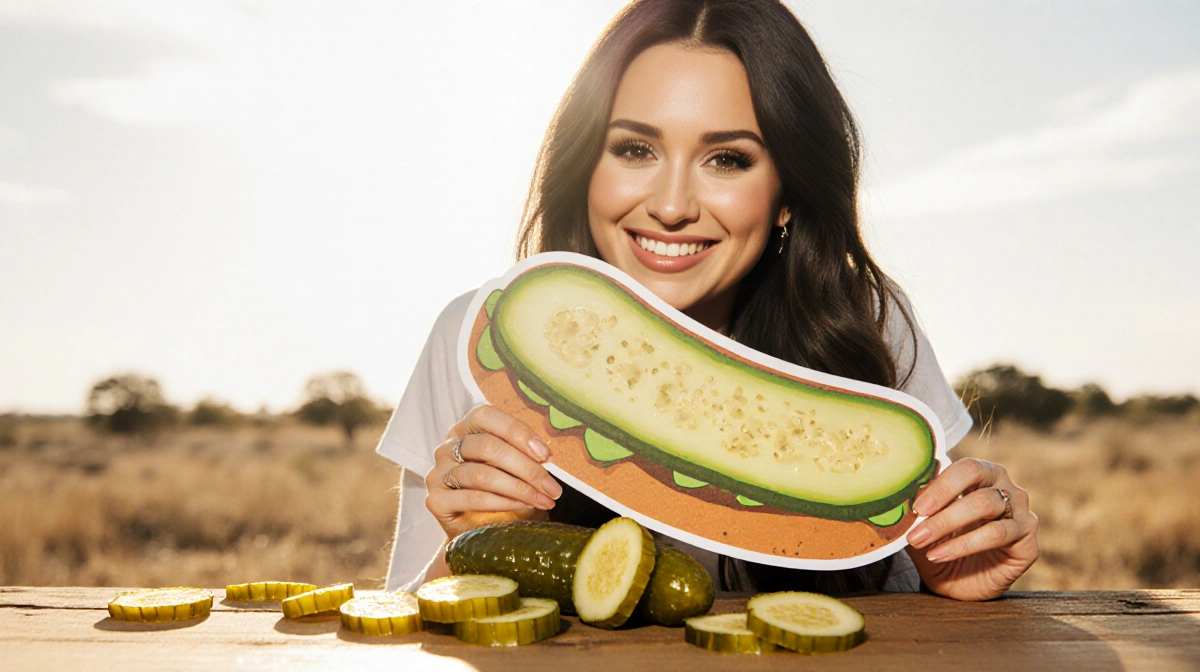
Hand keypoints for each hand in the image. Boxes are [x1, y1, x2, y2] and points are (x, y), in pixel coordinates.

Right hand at [424, 404, 561, 539]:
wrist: (481, 529)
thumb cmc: (502, 491)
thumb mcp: (514, 467)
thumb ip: (526, 454)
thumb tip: (549, 456)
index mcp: (465, 428)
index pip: (486, 416)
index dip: (517, 432)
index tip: (546, 455)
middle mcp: (447, 447)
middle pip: (487, 446)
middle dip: (526, 467)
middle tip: (552, 486)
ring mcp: (438, 473)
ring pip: (482, 474)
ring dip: (519, 488)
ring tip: (543, 499)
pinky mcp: (436, 500)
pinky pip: (473, 498)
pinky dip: (504, 502)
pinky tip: (524, 507)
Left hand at [905, 458, 1038, 600]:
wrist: (958, 584)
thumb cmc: (941, 545)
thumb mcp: (923, 525)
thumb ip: (916, 508)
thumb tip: (897, 494)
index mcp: (983, 476)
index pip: (965, 467)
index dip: (939, 483)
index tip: (915, 505)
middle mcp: (1006, 488)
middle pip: (978, 476)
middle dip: (942, 498)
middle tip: (917, 517)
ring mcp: (1021, 514)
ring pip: (986, 504)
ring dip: (948, 522)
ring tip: (922, 541)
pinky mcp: (1028, 542)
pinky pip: (997, 534)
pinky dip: (963, 544)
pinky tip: (940, 553)